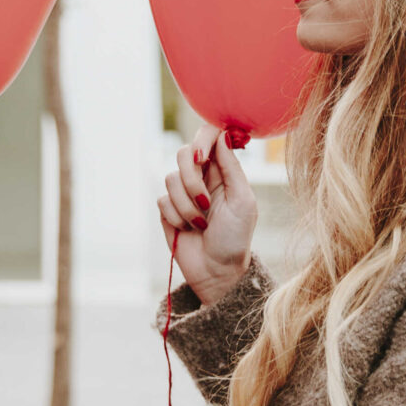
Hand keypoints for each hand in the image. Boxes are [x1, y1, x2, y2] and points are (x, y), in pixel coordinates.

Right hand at [158, 125, 257, 309]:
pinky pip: (162, 200)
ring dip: (187, 205)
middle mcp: (202, 177)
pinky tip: (188, 230)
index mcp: (223, 171)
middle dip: (192, 180)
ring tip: (201, 224)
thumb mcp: (242, 201)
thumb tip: (223, 135)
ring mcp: (182, 192)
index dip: (203, 140)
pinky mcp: (167, 209)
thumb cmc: (236, 237)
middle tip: (205, 203)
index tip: (203, 157)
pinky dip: (176, 217)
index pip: (210, 137)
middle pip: (184, 153)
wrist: (216, 271)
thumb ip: (232, 167)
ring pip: (170, 179)